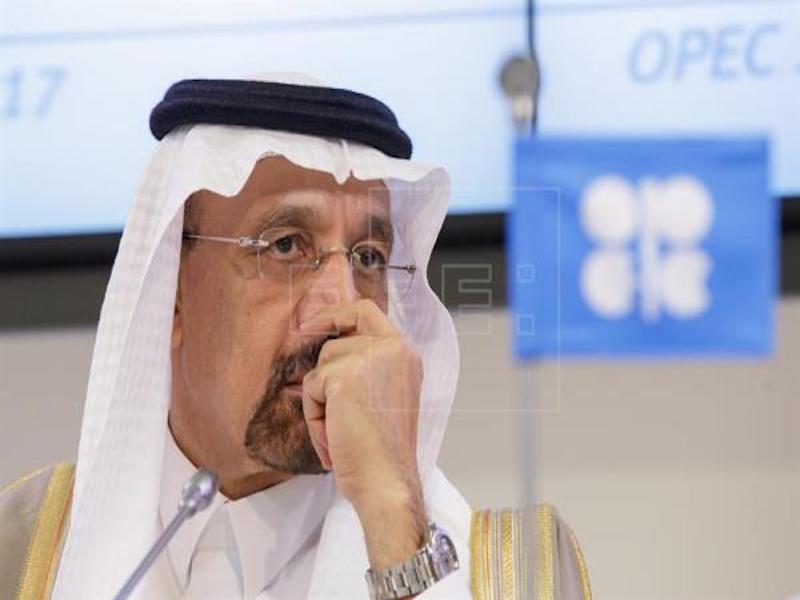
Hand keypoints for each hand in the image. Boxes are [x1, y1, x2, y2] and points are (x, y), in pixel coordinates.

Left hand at [300, 299, 426, 567]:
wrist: (387, 481)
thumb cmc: (383, 450)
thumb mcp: (383, 396)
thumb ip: (365, 368)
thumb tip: (322, 351)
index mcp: (406, 354)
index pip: (368, 311)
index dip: (339, 313)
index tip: (316, 325)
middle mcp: (394, 348)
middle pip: (343, 328)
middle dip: (321, 344)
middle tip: (304, 350)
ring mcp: (370, 358)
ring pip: (323, 362)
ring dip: (321, 397)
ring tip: (338, 430)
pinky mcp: (344, 376)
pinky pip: (312, 388)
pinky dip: (314, 416)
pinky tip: (333, 438)